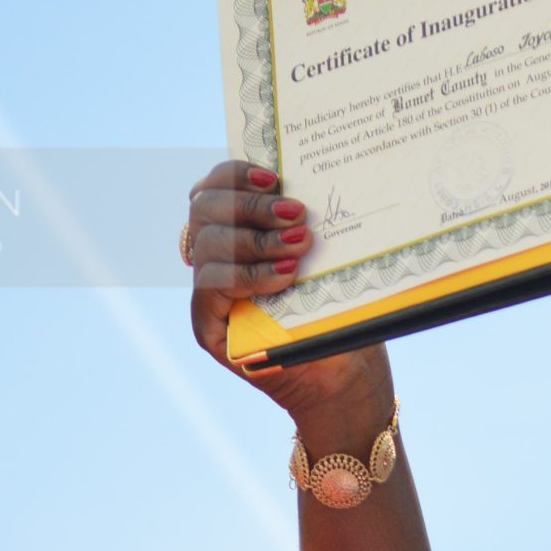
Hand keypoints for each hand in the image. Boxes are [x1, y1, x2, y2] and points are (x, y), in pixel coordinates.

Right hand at [185, 160, 388, 424]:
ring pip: (207, 243)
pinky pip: (212, 285)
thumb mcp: (327, 261)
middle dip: (251, 205)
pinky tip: (286, 276)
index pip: (214, 187)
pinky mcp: (208, 326)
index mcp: (238, 231)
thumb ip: (306, 225)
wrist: (346, 375)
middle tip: (297, 214)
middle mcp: (215, 258)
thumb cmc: (341, 313)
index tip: (274, 177)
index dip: (235, 174)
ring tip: (299, 246)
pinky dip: (250, 275)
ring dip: (256, 240)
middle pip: (204, 208)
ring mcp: (208, 293)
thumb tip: (310, 188)